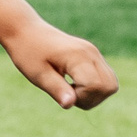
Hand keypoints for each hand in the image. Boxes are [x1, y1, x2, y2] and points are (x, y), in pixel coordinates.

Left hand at [0, 16, 117, 108]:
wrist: (25, 31)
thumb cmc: (28, 53)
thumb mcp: (38, 74)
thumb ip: (56, 89)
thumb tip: (69, 105)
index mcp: (78, 56)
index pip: (96, 86)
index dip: (81, 98)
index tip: (62, 93)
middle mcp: (91, 53)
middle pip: (109, 87)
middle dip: (90, 99)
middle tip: (66, 93)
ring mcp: (94, 53)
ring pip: (111, 84)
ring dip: (94, 94)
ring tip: (69, 88)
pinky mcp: (93, 56)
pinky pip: (105, 78)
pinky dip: (94, 87)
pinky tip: (74, 83)